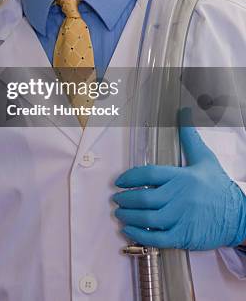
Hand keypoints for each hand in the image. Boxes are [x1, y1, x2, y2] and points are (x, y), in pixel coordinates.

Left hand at [112, 111, 245, 249]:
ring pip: (147, 218)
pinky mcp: (183, 236)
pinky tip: (130, 230)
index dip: (130, 177)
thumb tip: (184, 113)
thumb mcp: (205, 159)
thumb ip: (190, 137)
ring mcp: (181, 218)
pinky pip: (156, 238)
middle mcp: (179, 197)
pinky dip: (140, 235)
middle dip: (126, 199)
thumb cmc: (219, 188)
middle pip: (144, 198)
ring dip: (129, 216)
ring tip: (120, 213)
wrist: (238, 216)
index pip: (149, 174)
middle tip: (117, 198)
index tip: (120, 180)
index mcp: (181, 177)